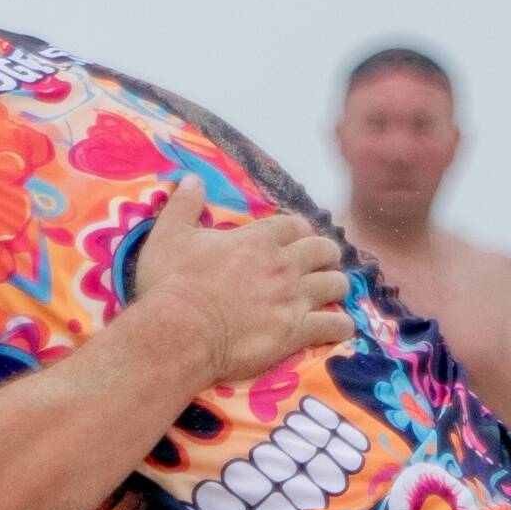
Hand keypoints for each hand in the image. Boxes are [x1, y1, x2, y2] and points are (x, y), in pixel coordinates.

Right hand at [124, 190, 348, 388]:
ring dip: (336, 285)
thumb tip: (191, 178)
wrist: (180, 331)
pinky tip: (340, 327)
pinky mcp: (296, 331)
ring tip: (333, 291)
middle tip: (322, 262)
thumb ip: (184, 204)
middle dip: (326, 254)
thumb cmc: (172, 283)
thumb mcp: (169, 235)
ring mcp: (293, 298)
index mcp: (258, 240)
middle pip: (323, 250)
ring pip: (335, 284)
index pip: (294, 225)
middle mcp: (283, 265)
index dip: (299, 230)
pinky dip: (340, 326)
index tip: (297, 237)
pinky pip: (334, 325)